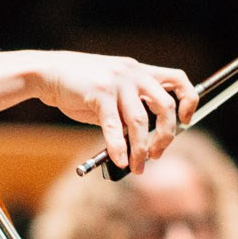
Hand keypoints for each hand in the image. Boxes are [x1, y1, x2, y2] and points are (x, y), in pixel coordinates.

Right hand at [14, 51, 197, 173]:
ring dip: (141, 150)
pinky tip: (119, 161)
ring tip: (137, 167)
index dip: (188, 101)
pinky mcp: (99, 92)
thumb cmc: (80, 86)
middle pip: (165, 106)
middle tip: (157, 154)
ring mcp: (117, 82)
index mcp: (140, 71)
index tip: (185, 121)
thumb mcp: (112, 92)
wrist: (48, 73)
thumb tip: (144, 140)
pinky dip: (118, 147)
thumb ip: (130, 109)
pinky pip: (114, 126)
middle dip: (166, 136)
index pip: (178, 79)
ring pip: (140, 122)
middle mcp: (133, 73)